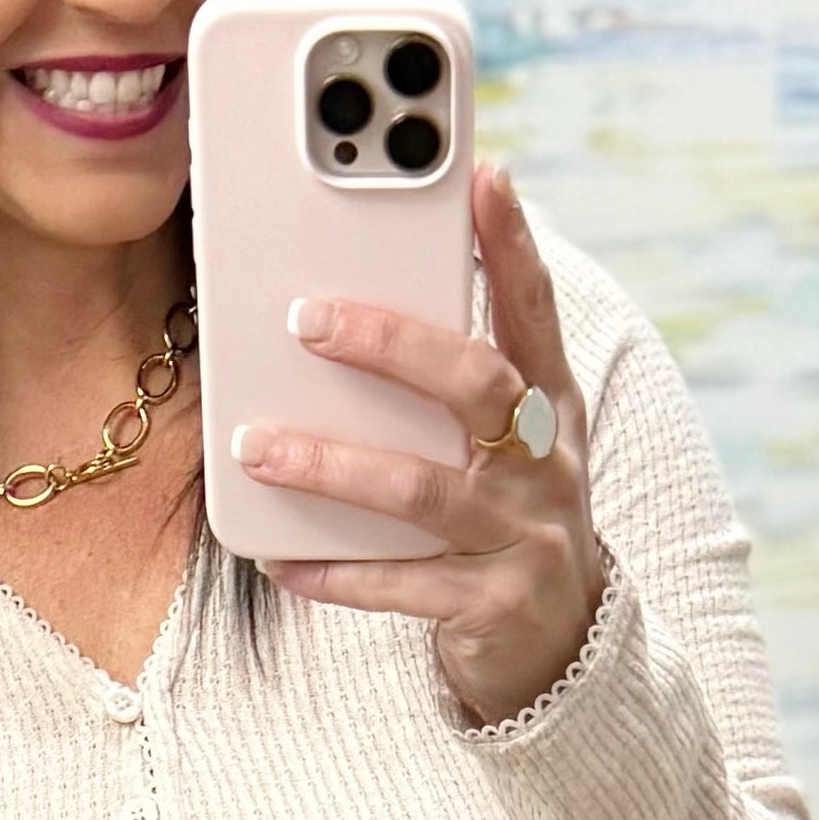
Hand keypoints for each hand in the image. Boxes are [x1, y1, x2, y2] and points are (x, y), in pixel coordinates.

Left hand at [229, 154, 604, 726]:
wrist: (563, 645)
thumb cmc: (509, 515)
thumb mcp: (506, 442)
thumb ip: (453, 380)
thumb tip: (352, 300)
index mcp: (549, 405)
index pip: (533, 308)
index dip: (512, 241)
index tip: (483, 174)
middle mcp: (544, 464)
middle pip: (476, 385)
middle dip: (392, 344)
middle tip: (307, 318)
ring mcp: (523, 537)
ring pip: (421, 492)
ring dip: (331, 465)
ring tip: (255, 446)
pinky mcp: (492, 605)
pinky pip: (399, 585)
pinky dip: (332, 571)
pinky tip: (275, 556)